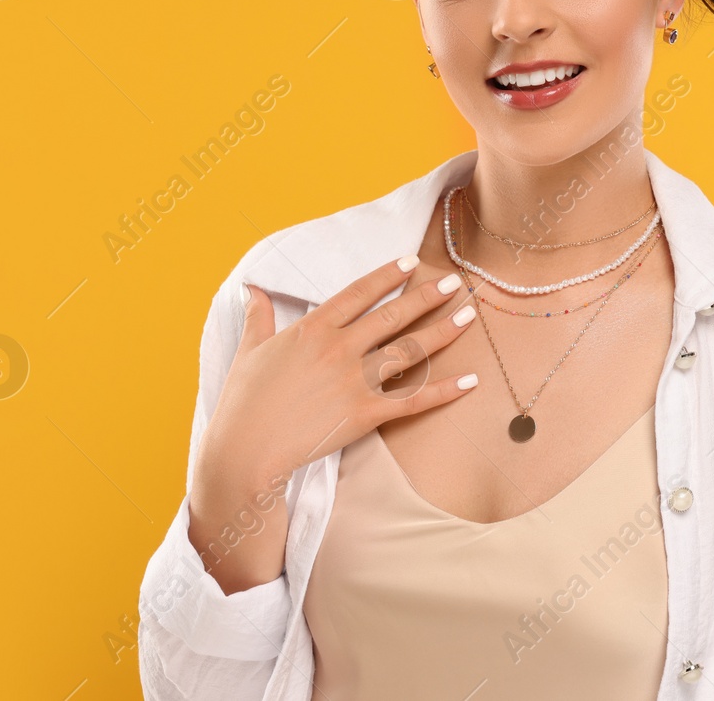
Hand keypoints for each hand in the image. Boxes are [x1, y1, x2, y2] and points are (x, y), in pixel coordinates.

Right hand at [200, 259, 479, 483]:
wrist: (246, 451)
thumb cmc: (243, 402)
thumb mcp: (249, 351)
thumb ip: (259, 317)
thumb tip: (253, 288)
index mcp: (313, 329)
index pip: (359, 293)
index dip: (387, 276)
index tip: (412, 262)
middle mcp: (340, 348)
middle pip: (393, 316)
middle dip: (427, 296)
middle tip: (454, 282)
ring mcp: (355, 381)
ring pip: (409, 350)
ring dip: (443, 332)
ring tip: (469, 316)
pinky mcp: (365, 414)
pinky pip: (413, 400)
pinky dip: (444, 391)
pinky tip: (470, 381)